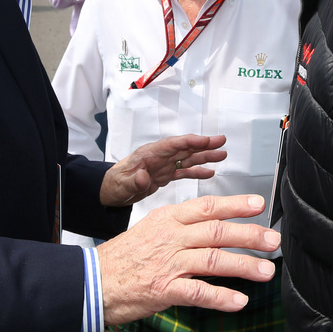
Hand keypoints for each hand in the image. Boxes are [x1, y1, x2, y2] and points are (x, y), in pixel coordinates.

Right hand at [97, 194, 279, 325]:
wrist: (93, 280)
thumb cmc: (124, 257)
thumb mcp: (152, 229)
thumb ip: (182, 227)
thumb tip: (213, 228)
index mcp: (168, 218)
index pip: (207, 207)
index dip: (235, 204)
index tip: (258, 204)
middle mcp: (171, 237)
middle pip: (217, 231)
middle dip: (249, 235)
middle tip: (273, 240)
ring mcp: (168, 263)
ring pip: (213, 260)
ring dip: (244, 266)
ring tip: (266, 271)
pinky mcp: (164, 289)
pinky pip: (198, 292)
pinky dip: (221, 297)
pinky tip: (239, 301)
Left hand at [100, 134, 226, 206]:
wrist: (111, 191)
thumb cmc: (114, 184)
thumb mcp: (122, 184)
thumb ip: (133, 181)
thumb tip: (142, 176)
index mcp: (149, 154)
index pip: (174, 144)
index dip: (191, 141)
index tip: (206, 140)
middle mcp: (160, 157)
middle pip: (185, 148)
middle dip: (204, 144)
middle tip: (221, 141)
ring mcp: (164, 166)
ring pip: (188, 158)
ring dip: (205, 156)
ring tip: (221, 154)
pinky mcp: (165, 175)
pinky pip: (185, 172)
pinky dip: (197, 171)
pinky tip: (209, 172)